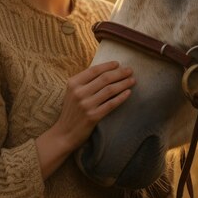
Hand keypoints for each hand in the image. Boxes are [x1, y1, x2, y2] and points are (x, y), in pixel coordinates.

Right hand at [35, 61, 133, 178]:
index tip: (118, 64)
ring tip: (132, 80)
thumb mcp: (72, 93)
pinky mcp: (93, 116)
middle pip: (104, 78)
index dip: (108, 66)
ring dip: (123, 83)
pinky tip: (128, 93)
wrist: (64, 133)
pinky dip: (121, 97)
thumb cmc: (71, 111)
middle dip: (120, 73)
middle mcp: (79, 92)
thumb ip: (84, 82)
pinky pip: (111, 104)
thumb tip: (105, 71)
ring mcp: (86, 105)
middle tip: (130, 70)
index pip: (94, 70)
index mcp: (73, 83)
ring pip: (110, 90)